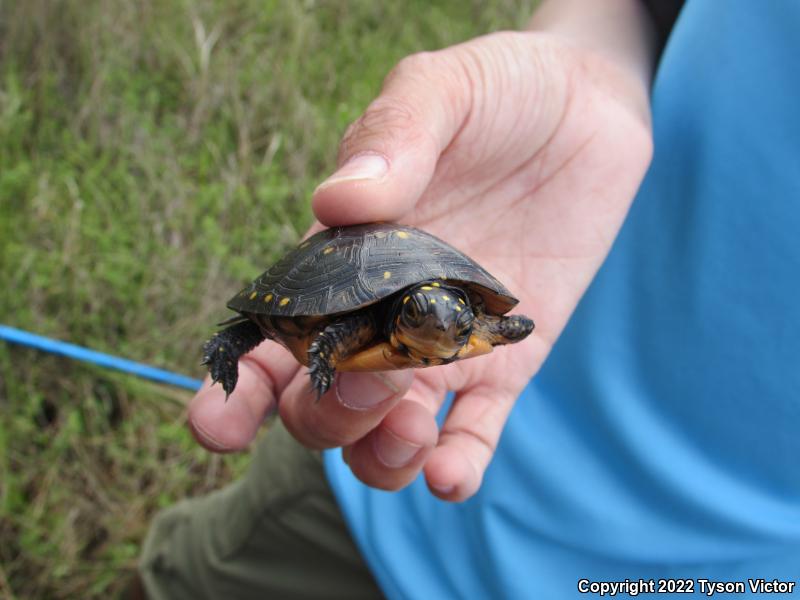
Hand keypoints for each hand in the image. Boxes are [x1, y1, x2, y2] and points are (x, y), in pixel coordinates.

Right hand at [188, 30, 652, 500]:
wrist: (586, 107)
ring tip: (411, 434)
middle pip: (325, 400)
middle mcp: (383, 313)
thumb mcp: (440, 92)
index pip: (273, 335)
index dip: (237, 388)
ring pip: (390, 431)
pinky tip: (452, 474)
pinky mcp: (508, 357)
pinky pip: (476, 429)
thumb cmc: (498, 91)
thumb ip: (392, 137)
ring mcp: (444, 342)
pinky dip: (458, 464)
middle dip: (326, 418)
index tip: (218, 425)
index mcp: (344, 260)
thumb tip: (333, 200)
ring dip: (383, 454)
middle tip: (365, 389)